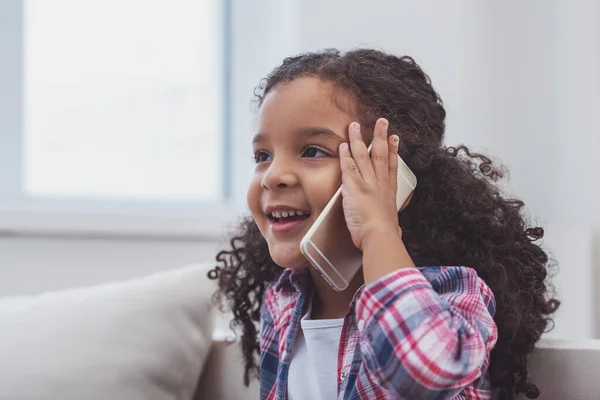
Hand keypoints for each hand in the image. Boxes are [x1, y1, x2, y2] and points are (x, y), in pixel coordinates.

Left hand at [339, 118, 401, 249]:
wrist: (379, 235)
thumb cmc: (385, 235)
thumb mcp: (393, 226)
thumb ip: (393, 224)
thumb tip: (396, 229)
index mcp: (390, 191)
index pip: (392, 166)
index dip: (394, 150)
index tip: (394, 138)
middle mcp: (380, 183)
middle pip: (381, 154)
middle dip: (381, 136)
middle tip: (382, 121)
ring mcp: (368, 182)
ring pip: (363, 155)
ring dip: (358, 139)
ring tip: (355, 125)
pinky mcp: (354, 186)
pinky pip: (348, 166)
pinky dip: (345, 155)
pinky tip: (343, 144)